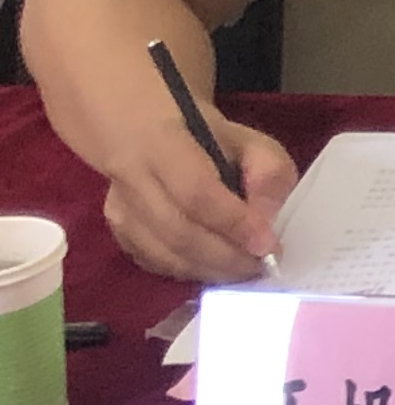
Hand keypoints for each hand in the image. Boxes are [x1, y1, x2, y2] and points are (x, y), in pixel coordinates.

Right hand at [97, 108, 297, 283]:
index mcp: (162, 142)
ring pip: (161, 253)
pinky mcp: (116, 228)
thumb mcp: (250, 141)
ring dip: (208, 269)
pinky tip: (212, 266)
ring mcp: (117, 205)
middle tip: (260, 265)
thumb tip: (266, 220)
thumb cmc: (205, 136)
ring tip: (242, 269)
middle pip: (177, 231)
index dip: (234, 224)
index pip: (196, 192)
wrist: (142, 133)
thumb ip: (268, 174)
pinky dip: (187, 271)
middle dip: (225, 257)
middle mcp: (129, 176)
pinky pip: (151, 261)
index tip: (267, 246)